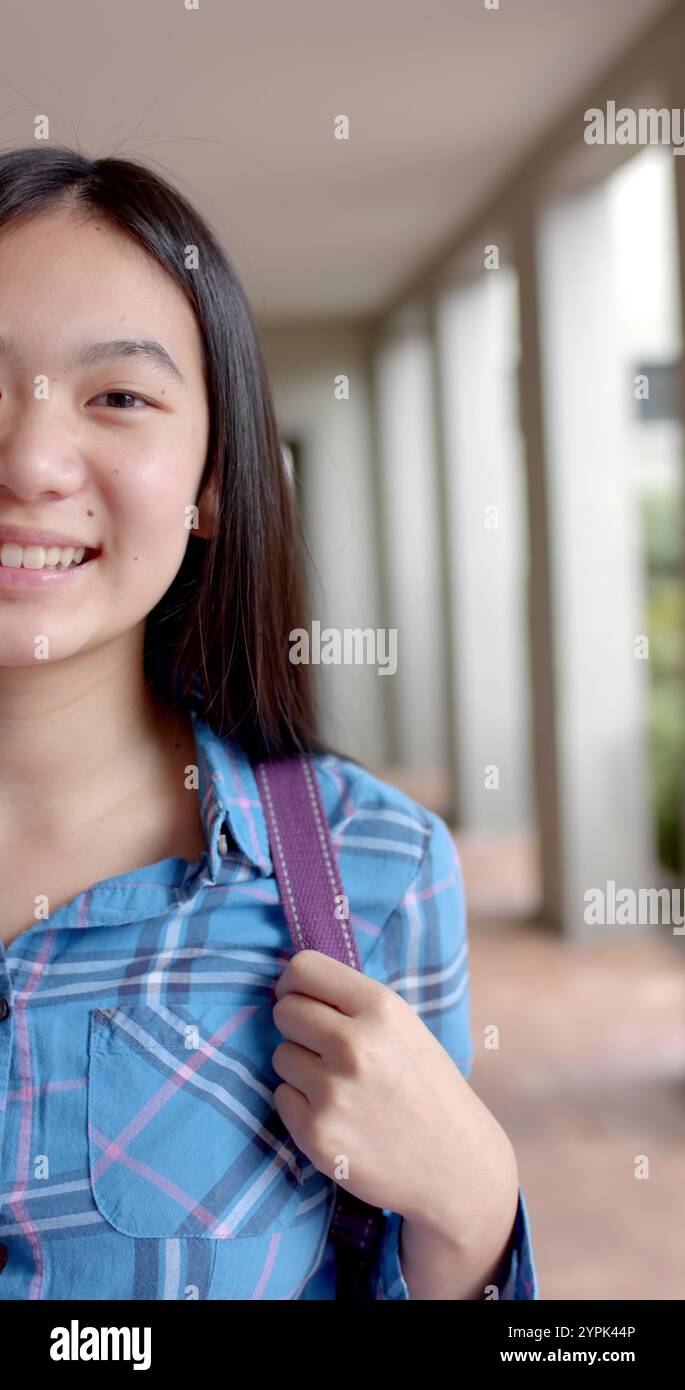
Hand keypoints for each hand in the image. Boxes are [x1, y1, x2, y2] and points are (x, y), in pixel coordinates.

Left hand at [271, 949, 517, 1243]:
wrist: (457, 1166)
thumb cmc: (427, 1088)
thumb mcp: (404, 1027)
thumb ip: (353, 1004)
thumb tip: (290, 986)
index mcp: (381, 1008)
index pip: (303, 968)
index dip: (293, 983)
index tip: (300, 998)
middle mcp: (354, 1044)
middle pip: (285, 1011)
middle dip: (297, 1027)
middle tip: (324, 1048)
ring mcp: (333, 1091)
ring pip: (281, 1056)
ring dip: (301, 1069)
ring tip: (342, 1087)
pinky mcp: (317, 1133)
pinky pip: (282, 1098)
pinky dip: (301, 1106)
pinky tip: (338, 1116)